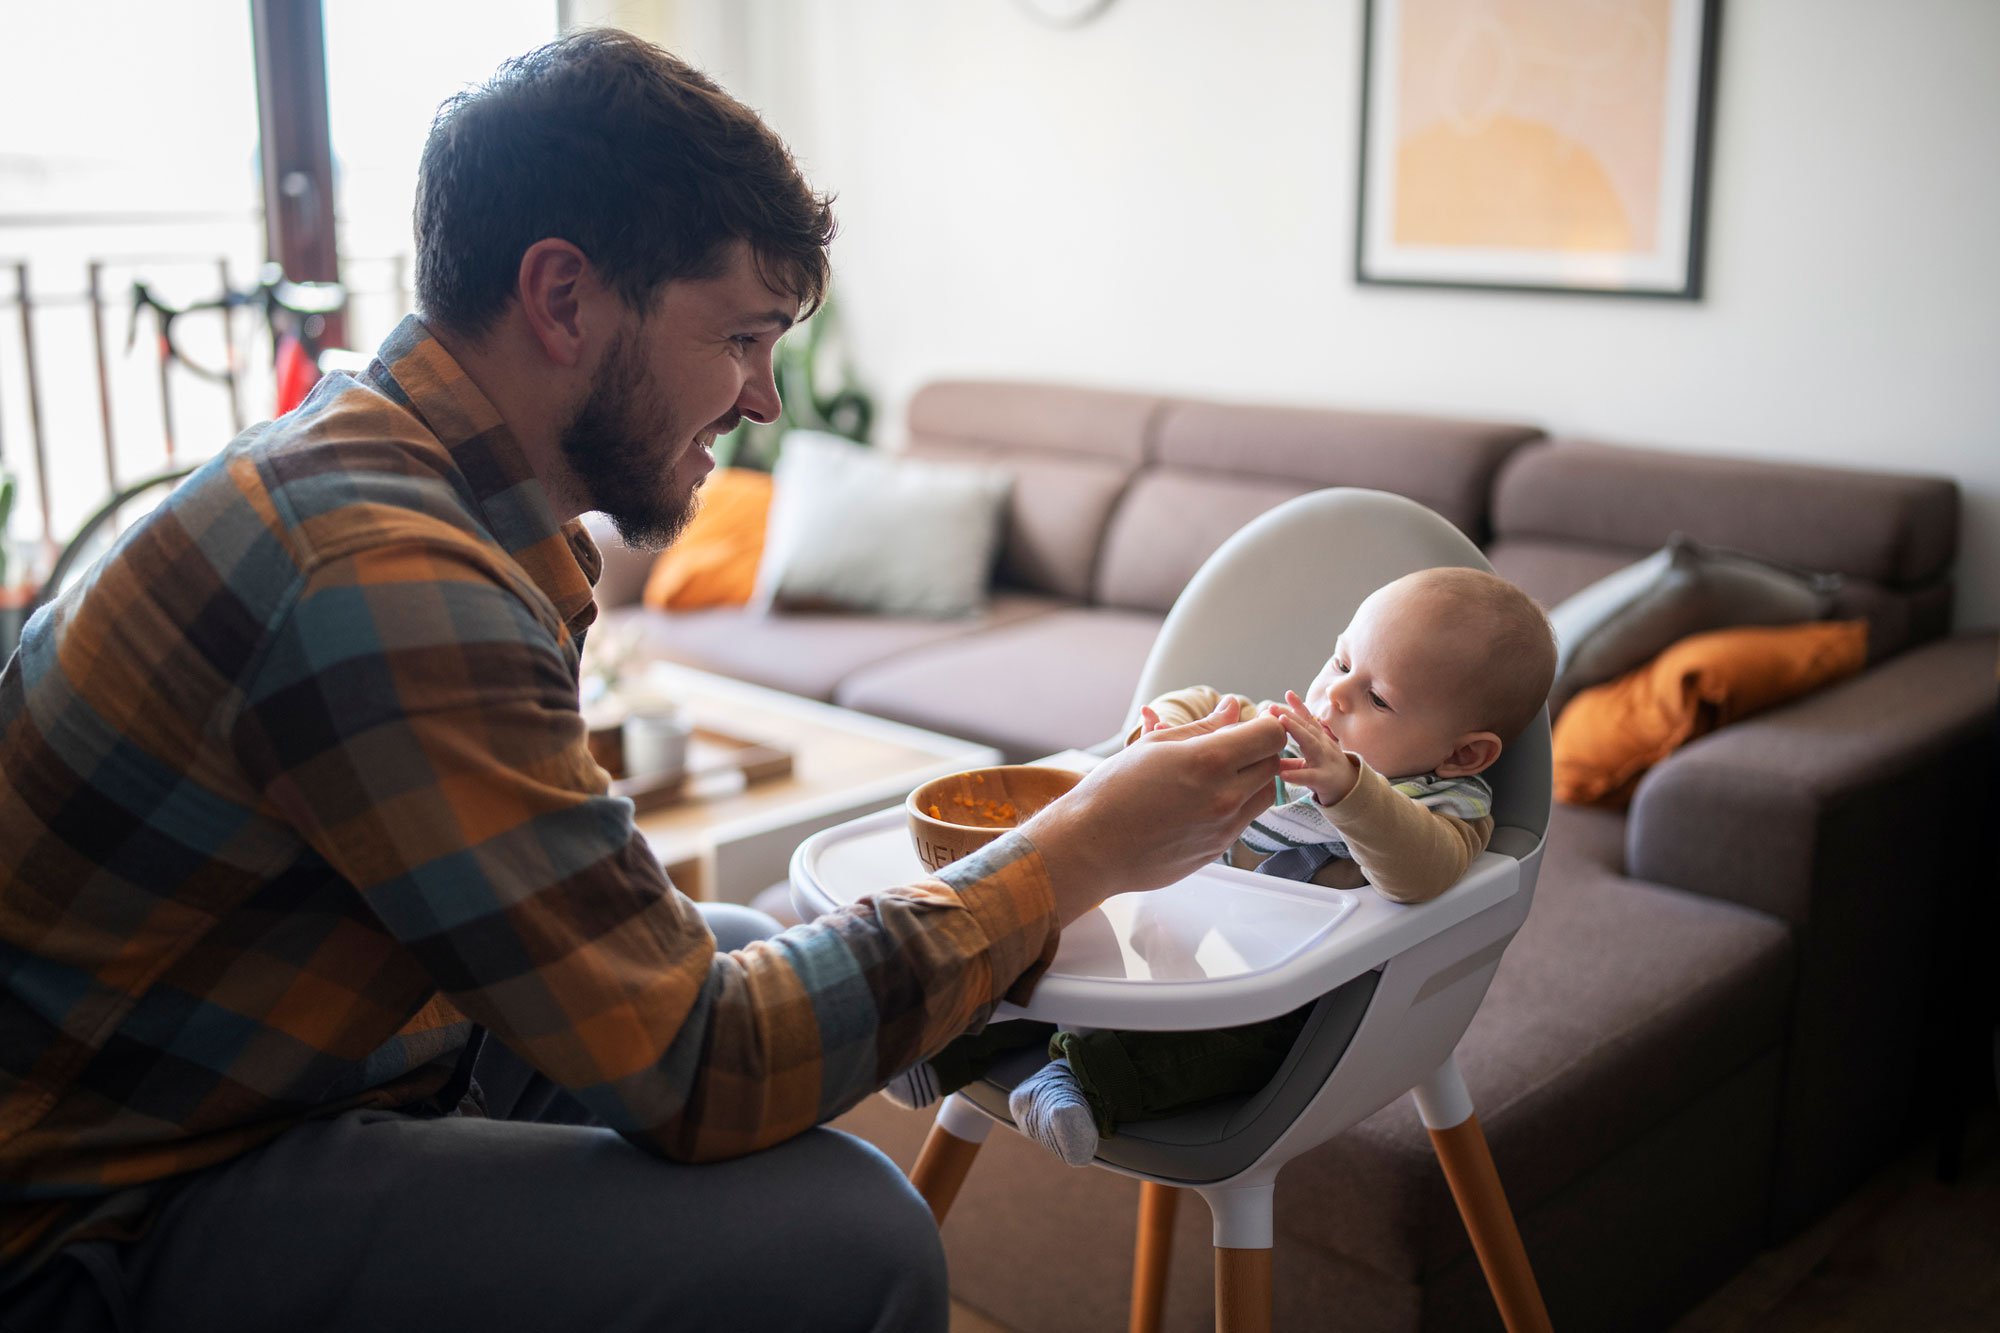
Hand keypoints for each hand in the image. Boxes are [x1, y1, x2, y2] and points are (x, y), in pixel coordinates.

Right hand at [1021, 697, 1286, 925]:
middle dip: (1258, 750)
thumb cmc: (1114, 790)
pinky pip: (1243, 821)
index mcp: (1210, 762)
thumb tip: (1232, 709)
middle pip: (1273, 764)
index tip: (1250, 723)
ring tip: (1215, 774)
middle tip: (1230, 745)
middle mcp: (1226, 797)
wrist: (1091, 847)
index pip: (1271, 735)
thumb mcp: (1156, 745)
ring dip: (1252, 779)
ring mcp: (1225, 828)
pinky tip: (1200, 801)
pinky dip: (1235, 805)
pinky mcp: (1217, 850)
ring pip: (1264, 795)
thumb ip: (1204, 728)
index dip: (1264, 725)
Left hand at [1271, 690, 1359, 806]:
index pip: (1309, 721)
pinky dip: (1296, 774)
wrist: (1350, 791)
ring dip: (1296, 731)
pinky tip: (1282, 774)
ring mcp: (1324, 761)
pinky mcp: (1323, 779)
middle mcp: (1323, 747)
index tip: (1288, 693)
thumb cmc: (1327, 774)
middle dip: (1291, 715)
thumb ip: (1291, 761)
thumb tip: (1269, 759)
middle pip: (1307, 728)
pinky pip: (1309, 776)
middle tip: (1273, 707)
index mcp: (1320, 741)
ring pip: (1311, 744)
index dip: (1299, 706)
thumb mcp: (1309, 764)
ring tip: (1281, 722)